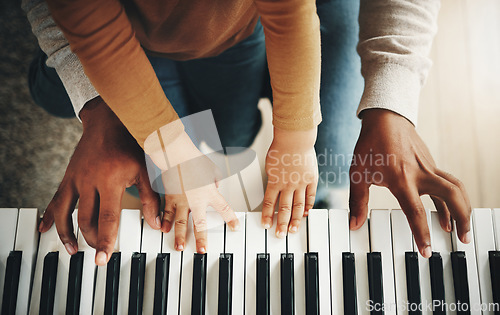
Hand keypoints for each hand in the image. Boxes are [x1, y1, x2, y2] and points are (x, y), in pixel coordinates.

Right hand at [39, 97, 160, 264]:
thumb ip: (151, 199)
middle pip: (86, 219)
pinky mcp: (68, 176)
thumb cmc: (130, 144)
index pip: (108, 218)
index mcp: (110, 180)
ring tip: (73, 249)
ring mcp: (75, 178)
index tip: (104, 258)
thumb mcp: (146, 169)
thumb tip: (157, 225)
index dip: (106, 240)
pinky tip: (45, 228)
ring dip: (67, 233)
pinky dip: (51, 216)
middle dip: (92, 239)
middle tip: (99, 252)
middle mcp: (89, 180)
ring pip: (66, 212)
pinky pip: (56, 199)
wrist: (109, 120)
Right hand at [146, 130, 239, 250]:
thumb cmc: (194, 159)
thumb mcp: (212, 170)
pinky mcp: (169, 197)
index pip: (223, 209)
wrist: (176, 154)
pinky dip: (164, 222)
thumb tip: (214, 186)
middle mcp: (196, 200)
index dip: (230, 219)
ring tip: (180, 248)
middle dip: (201, 239)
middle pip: (200, 224)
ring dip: (180, 237)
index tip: (235, 228)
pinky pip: (166, 212)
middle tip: (202, 251)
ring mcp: (181, 200)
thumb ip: (215, 181)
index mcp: (209, 193)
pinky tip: (163, 230)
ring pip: (181, 223)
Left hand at [261, 127, 318, 237]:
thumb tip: (274, 190)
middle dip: (281, 223)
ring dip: (294, 220)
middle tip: (279, 235)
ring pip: (297, 206)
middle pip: (283, 208)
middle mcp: (287, 184)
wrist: (295, 138)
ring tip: (292, 230)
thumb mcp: (270, 166)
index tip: (266, 225)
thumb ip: (273, 179)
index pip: (269, 203)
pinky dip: (307, 207)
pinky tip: (305, 214)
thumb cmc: (281, 149)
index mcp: (275, 181)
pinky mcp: (311, 179)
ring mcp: (301, 183)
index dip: (267, 215)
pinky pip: (310, 197)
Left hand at [349, 109, 470, 257]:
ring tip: (460, 230)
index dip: (422, 234)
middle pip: (452, 196)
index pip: (415, 211)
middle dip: (461, 219)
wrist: (384, 117)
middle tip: (461, 239)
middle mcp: (420, 173)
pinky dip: (451, 199)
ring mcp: (429, 167)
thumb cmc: (370, 144)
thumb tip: (354, 224)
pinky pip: (447, 183)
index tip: (426, 251)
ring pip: (456, 188)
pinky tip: (445, 213)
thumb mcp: (358, 173)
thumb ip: (357, 201)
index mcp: (401, 178)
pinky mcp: (431, 163)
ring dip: (463, 209)